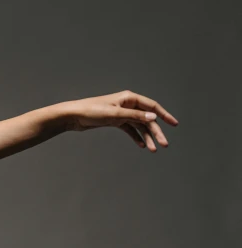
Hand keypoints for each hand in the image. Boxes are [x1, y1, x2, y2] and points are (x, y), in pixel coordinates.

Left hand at [60, 90, 178, 151]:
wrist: (73, 116)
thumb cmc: (92, 111)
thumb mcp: (115, 114)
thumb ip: (135, 116)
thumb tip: (153, 118)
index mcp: (129, 98)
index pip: (152, 107)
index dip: (164, 115)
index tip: (174, 124)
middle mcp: (127, 104)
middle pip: (147, 119)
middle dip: (156, 132)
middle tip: (164, 144)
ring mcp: (121, 113)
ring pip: (139, 126)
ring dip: (147, 137)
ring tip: (153, 149)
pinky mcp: (115, 121)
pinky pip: (130, 129)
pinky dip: (136, 137)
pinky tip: (141, 145)